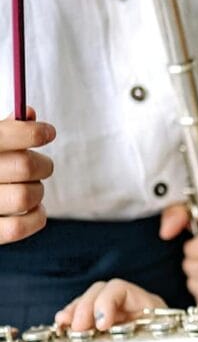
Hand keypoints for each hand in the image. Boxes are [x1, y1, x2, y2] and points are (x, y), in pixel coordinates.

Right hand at [0, 107, 55, 243]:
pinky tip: (34, 208)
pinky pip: (20, 227)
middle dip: (43, 164)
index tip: (48, 132)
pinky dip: (37, 216)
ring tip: (32, 186)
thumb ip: (2, 129)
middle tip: (41, 165)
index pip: (6, 135)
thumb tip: (28, 114)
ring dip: (39, 190)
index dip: (33, 132)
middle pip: (25, 165)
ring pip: (27, 196)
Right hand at [56, 277, 165, 332]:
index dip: (105, 302)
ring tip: (63, 328)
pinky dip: (72, 328)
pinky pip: (86, 326)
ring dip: (74, 315)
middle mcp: (133, 312)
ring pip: (90, 307)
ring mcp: (118, 324)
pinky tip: (62, 334)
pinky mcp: (107, 340)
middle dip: (84, 307)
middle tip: (75, 329)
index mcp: (151, 310)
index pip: (122, 291)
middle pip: (101, 294)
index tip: (99, 325)